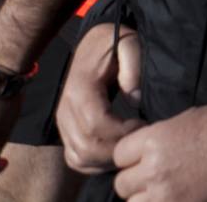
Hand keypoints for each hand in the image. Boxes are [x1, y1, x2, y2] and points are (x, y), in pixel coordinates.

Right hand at [57, 24, 143, 174]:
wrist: (92, 44)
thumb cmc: (113, 43)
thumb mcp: (128, 42)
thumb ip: (133, 66)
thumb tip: (134, 99)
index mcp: (81, 89)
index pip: (97, 125)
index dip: (123, 132)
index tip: (144, 124)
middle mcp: (65, 109)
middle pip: (87, 147)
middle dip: (118, 149)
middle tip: (141, 139)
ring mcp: (62, 122)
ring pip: (79, 157)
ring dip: (108, 159)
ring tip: (131, 145)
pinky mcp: (65, 130)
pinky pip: (74, 158)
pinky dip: (95, 164)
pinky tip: (117, 153)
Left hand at [112, 102, 206, 201]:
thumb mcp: (184, 120)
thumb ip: (158, 137)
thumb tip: (144, 151)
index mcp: (152, 140)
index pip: (118, 156)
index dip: (131, 156)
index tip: (143, 157)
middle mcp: (152, 169)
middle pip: (122, 184)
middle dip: (136, 180)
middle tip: (155, 176)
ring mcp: (164, 193)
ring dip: (144, 198)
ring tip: (163, 191)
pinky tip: (174, 197)